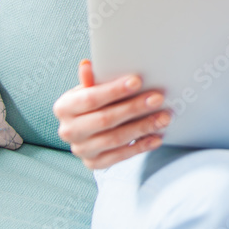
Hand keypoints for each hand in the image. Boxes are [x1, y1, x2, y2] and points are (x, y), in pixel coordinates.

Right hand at [53, 60, 170, 169]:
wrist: (89, 129)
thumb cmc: (94, 102)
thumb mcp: (90, 88)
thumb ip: (92, 79)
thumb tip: (87, 65)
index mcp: (64, 107)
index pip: (90, 98)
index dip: (114, 90)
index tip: (137, 81)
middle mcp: (68, 131)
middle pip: (105, 120)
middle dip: (134, 108)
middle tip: (158, 98)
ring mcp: (81, 149)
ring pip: (115, 139)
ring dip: (142, 127)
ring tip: (164, 117)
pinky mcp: (94, 163)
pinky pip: (120, 157)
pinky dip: (140, 147)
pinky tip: (157, 137)